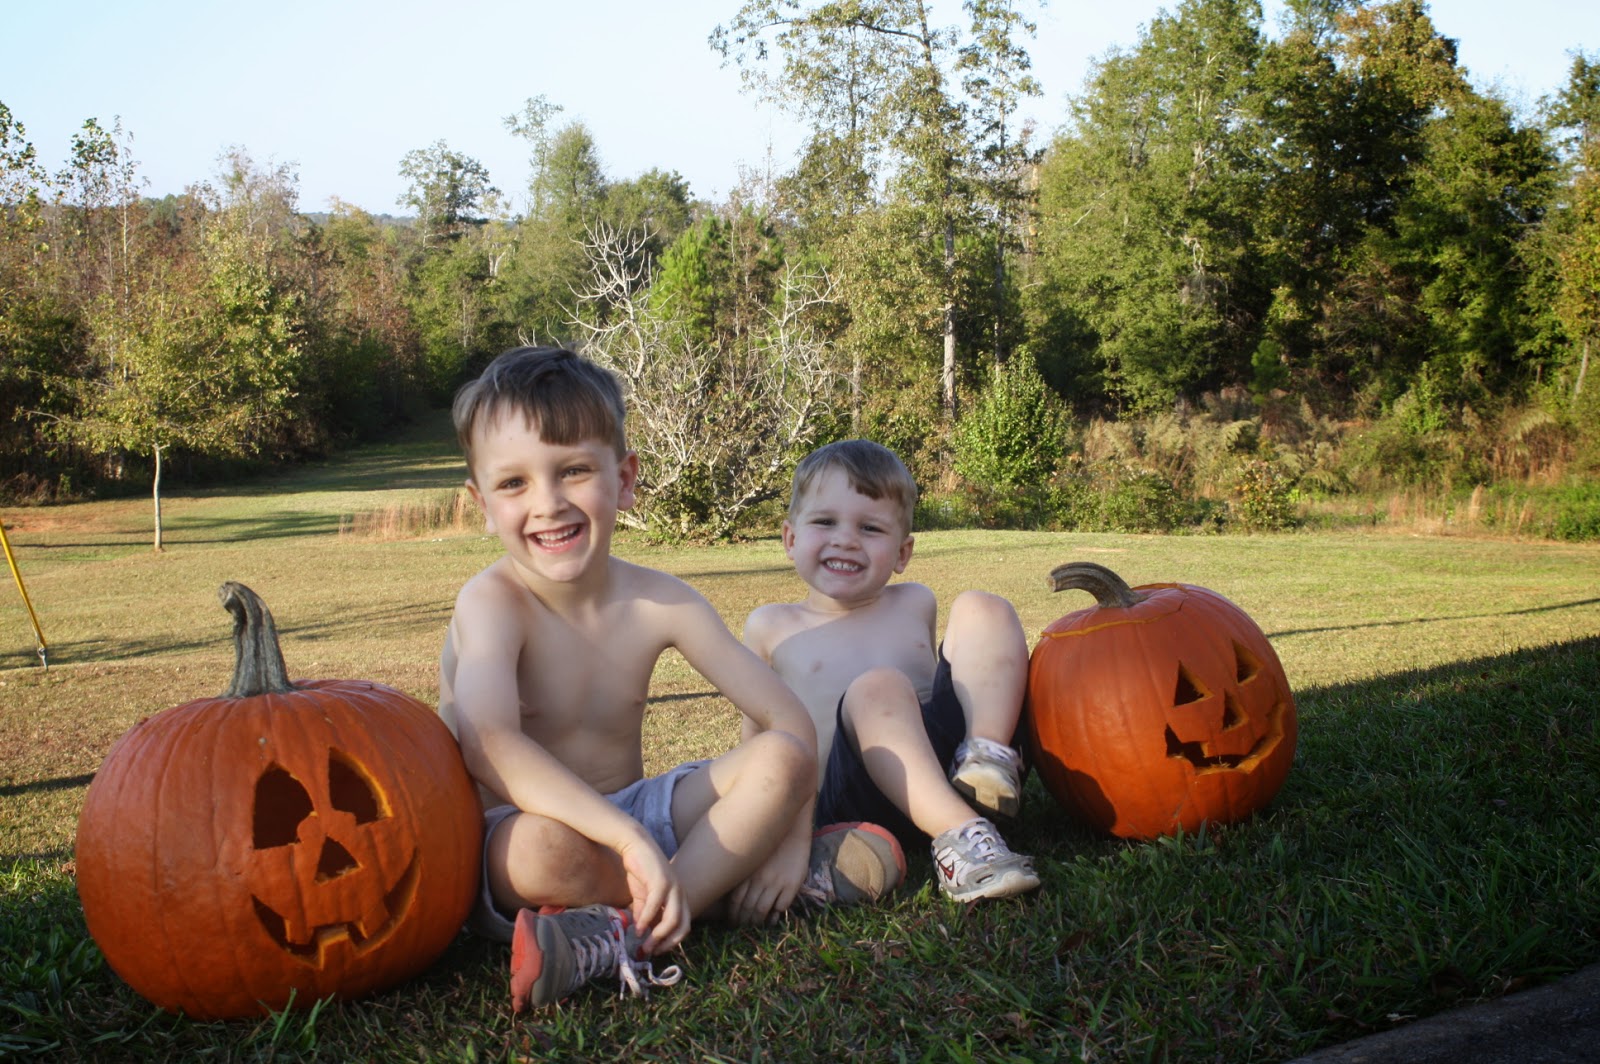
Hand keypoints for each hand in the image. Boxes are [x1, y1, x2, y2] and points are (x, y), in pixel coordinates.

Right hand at [616, 835, 689, 954]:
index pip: (684, 925)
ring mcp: (673, 887)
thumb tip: (641, 932)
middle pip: (683, 926)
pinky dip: (646, 920)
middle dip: (668, 943)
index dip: (672, 941)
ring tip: (645, 944)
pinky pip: (655, 906)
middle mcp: (681, 893)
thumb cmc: (641, 870)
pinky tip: (638, 927)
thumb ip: (644, 913)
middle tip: (652, 951)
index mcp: (680, 897)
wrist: (635, 845)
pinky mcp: (661, 881)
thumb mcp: (643, 897)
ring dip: (658, 935)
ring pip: (672, 919)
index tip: (656, 949)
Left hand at [726, 829, 808, 925]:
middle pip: (747, 909)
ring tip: (757, 926)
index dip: (733, 915)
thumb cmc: (768, 841)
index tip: (732, 922)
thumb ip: (743, 874)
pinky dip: (776, 915)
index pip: (735, 901)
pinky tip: (774, 918)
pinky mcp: (792, 884)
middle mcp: (759, 879)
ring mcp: (776, 882)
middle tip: (743, 929)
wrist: (791, 828)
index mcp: (747, 872)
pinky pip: (781, 906)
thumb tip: (734, 895)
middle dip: (743, 922)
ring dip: (758, 922)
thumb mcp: (751, 857)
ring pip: (762, 911)